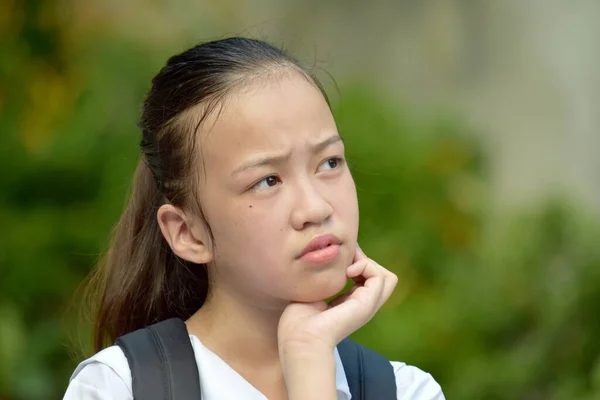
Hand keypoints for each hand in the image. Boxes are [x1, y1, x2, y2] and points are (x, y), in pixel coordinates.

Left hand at [278, 244, 397, 354]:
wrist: (300, 339)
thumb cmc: (298, 320)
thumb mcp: (313, 292)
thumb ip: (325, 279)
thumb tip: (329, 258)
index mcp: (350, 303)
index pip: (367, 278)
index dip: (356, 263)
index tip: (337, 259)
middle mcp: (363, 305)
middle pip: (384, 278)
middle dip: (366, 261)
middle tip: (345, 260)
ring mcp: (368, 305)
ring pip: (388, 277)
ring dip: (367, 262)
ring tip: (347, 266)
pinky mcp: (367, 304)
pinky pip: (379, 276)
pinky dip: (365, 266)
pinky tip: (347, 272)